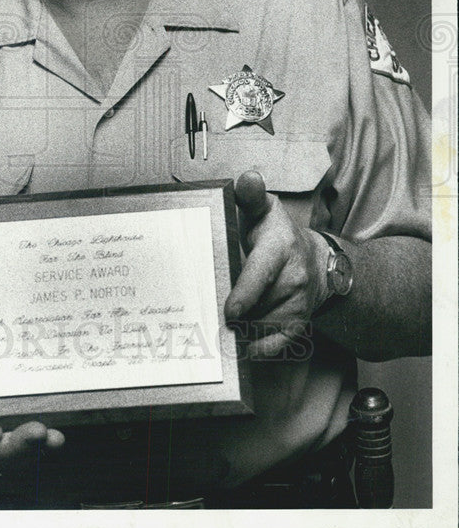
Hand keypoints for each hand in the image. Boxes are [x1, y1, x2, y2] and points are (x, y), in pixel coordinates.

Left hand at [224, 170, 326, 358]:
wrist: (317, 262)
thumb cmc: (277, 234)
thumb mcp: (264, 210)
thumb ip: (250, 196)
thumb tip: (248, 178)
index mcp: (280, 247)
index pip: (262, 272)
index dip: (245, 293)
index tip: (230, 310)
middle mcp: (294, 278)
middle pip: (258, 305)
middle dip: (236, 312)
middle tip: (210, 314)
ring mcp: (299, 304)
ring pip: (263, 326)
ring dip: (242, 328)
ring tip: (222, 323)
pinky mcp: (300, 325)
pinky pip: (278, 344)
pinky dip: (259, 349)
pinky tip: (242, 347)